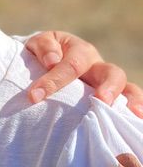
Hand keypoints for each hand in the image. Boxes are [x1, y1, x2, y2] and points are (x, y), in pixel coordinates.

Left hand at [25, 31, 142, 116]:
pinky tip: (137, 122)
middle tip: (101, 100)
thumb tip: (52, 61)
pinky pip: (126, 103)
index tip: (34, 96)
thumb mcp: (38, 44)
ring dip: (131, 100)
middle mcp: (98, 66)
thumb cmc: (43, 54)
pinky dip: (134, 110)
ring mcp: (106, 83)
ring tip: (133, 114)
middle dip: (108, 87)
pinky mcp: (109, 98)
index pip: (71, 65)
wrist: (48, 59)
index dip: (54, 81)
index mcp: (80, 51)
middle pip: (112, 73)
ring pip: (127, 88)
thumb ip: (44, 48)